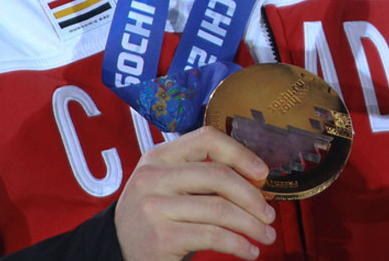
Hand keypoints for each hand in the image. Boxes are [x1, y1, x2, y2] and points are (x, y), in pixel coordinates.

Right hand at [115, 125, 275, 259]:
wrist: (119, 249)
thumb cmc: (157, 215)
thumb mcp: (170, 185)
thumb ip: (204, 177)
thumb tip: (259, 181)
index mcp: (158, 157)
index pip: (206, 139)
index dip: (240, 153)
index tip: (263, 173)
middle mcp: (153, 178)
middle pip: (218, 175)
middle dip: (252, 196)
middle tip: (269, 213)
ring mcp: (154, 208)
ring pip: (220, 209)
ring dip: (251, 224)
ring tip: (266, 235)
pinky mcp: (161, 237)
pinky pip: (213, 236)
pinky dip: (239, 244)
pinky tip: (249, 250)